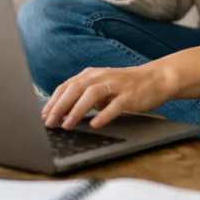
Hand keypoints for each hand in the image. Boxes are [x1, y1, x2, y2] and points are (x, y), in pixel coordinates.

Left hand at [41, 63, 177, 129]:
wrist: (156, 79)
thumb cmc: (126, 86)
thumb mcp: (102, 88)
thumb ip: (85, 97)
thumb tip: (63, 113)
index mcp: (91, 75)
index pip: (66, 86)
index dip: (53, 101)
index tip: (43, 116)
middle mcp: (101, 77)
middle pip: (75, 89)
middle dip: (60, 106)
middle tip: (49, 122)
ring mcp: (115, 85)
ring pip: (92, 94)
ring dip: (77, 110)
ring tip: (67, 124)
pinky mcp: (129, 95)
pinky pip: (115, 105)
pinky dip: (104, 115)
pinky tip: (95, 124)